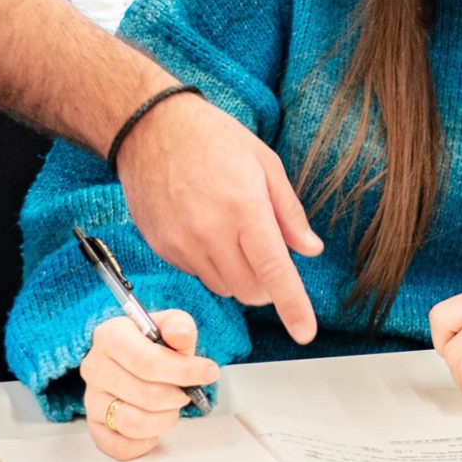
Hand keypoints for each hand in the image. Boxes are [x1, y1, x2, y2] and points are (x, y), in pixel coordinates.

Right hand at [79, 311, 218, 460]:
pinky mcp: (94, 427)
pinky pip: (120, 447)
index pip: (147, 361)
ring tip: (171, 408)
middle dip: (177, 397)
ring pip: (133, 423)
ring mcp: (92, 399)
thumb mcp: (170, 325)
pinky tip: (155, 426)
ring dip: (164, 420)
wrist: (134, 360)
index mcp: (110, 336)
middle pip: (146, 395)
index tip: (209, 372)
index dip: (183, 371)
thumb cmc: (152, 344)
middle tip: (186, 392)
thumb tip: (181, 335)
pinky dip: (145, 442)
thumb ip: (179, 326)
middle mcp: (95, 367)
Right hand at [115, 90, 325, 342]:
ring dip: (238, 274)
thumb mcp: (264, 163)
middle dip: (267, 285)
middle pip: (249, 290)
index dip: (293, 306)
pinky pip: (197, 273)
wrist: (151, 128)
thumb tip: (310, 249)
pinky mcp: (163, 248)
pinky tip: (204, 228)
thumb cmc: (213, 138)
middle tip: (268, 257)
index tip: (305, 333)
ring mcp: (183, 243)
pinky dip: (210, 263)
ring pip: (223, 287)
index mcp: (244, 208)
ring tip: (231, 232)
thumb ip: (290, 212)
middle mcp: (212, 232)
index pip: (274, 271)